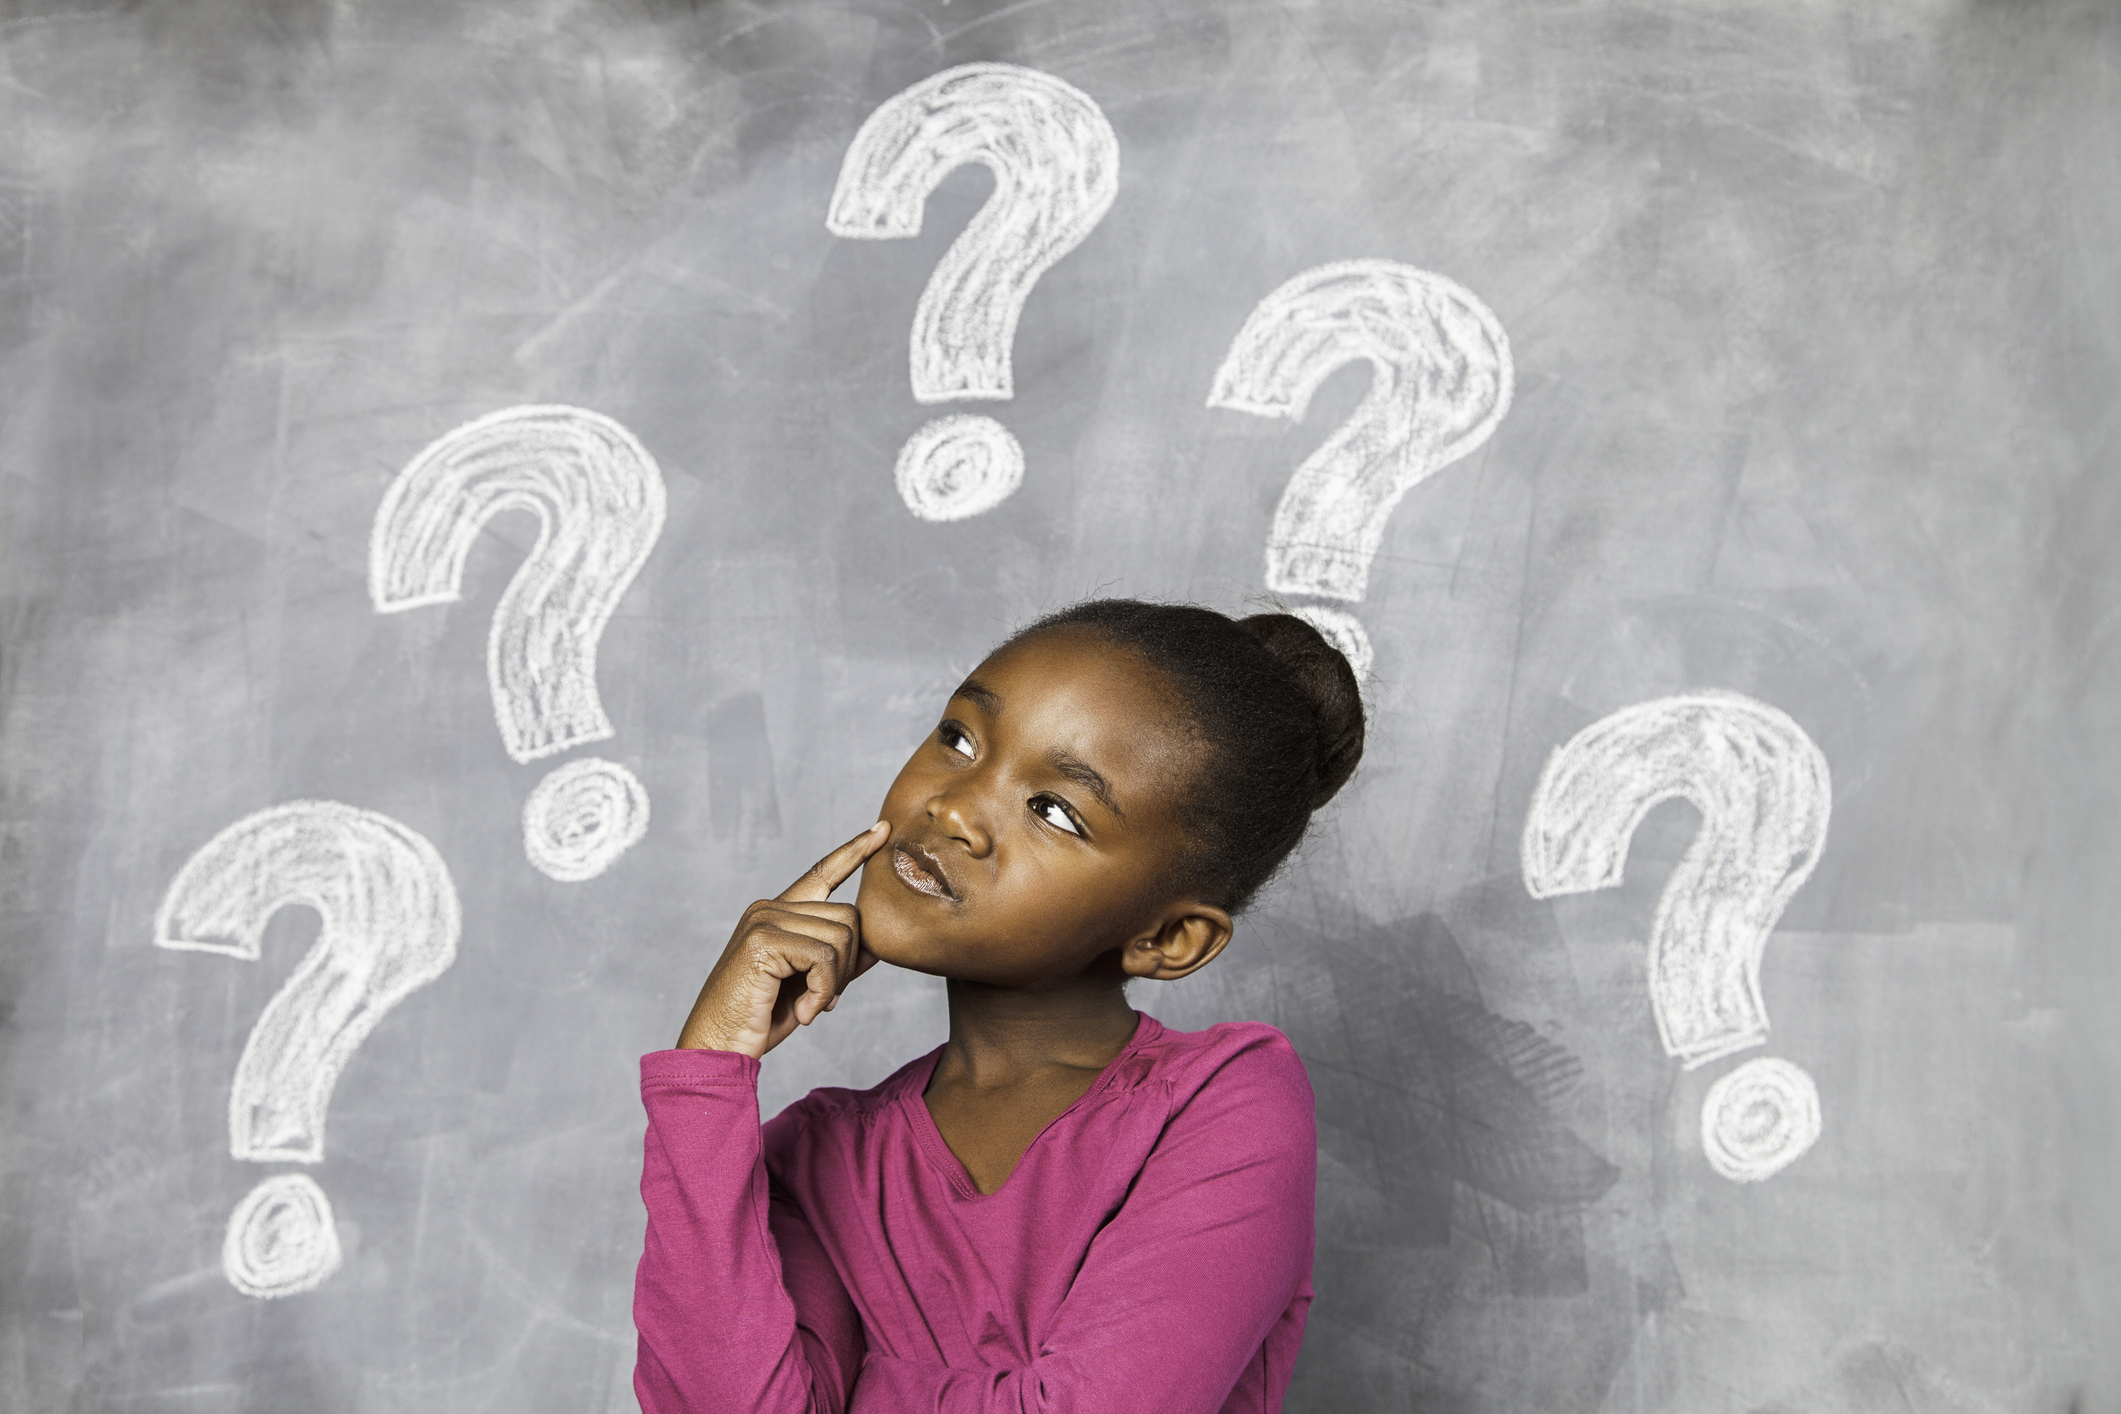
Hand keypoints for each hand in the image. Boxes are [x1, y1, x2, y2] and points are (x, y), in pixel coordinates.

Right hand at [675, 821, 890, 1057]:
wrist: (718, 1048)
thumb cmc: (760, 1019)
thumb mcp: (810, 985)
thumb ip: (839, 961)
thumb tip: (877, 944)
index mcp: (778, 913)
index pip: (822, 873)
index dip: (854, 851)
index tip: (883, 830)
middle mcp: (769, 907)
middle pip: (849, 917)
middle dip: (847, 965)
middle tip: (823, 999)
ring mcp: (763, 920)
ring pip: (841, 937)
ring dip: (834, 983)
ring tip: (810, 1007)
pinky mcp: (762, 940)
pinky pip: (823, 958)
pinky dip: (822, 991)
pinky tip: (804, 1013)